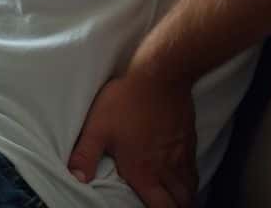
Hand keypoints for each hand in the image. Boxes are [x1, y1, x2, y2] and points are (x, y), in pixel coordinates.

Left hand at [67, 72, 198, 207]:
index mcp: (144, 171)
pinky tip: (183, 174)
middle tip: (166, 205)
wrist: (161, 75)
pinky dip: (190, 178)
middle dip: (175, 207)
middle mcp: (167, 168)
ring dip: (184, 196)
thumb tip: (76, 178)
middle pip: (181, 201)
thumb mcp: (97, 128)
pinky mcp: (190, 140)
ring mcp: (182, 154)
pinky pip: (194, 168)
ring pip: (191, 187)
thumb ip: (85, 155)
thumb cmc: (127, 101)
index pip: (161, 207)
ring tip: (175, 197)